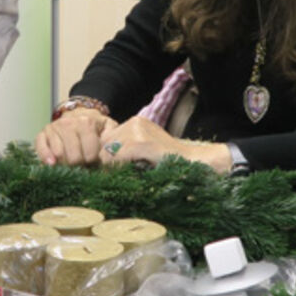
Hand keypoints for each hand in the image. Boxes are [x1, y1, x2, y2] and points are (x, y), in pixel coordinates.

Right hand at [36, 107, 114, 165]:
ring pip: (59, 155)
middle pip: (74, 157)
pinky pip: (40, 148)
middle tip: (83, 165)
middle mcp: (68, 124)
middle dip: (80, 166)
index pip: (90, 155)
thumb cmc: (94, 125)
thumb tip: (111, 153)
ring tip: (72, 164)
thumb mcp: (108, 127)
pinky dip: (45, 157)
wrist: (78, 113)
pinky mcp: (42, 133)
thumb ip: (113, 138)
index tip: (94, 162)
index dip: (93, 163)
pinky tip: (52, 164)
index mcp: (86, 123)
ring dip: (66, 165)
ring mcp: (54, 128)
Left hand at [98, 116, 230, 173]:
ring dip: (113, 166)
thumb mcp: (145, 148)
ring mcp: (138, 130)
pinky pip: (117, 157)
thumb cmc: (169, 161)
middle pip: (104, 144)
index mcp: (136, 122)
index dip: (108, 155)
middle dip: (108, 160)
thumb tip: (103, 159)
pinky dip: (120, 168)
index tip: (114, 168)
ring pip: (108, 152)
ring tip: (128, 173)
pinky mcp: (141, 142)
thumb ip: (126, 148)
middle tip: (119, 173)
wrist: (192, 163)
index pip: (107, 138)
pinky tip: (132, 173)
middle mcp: (135, 122)